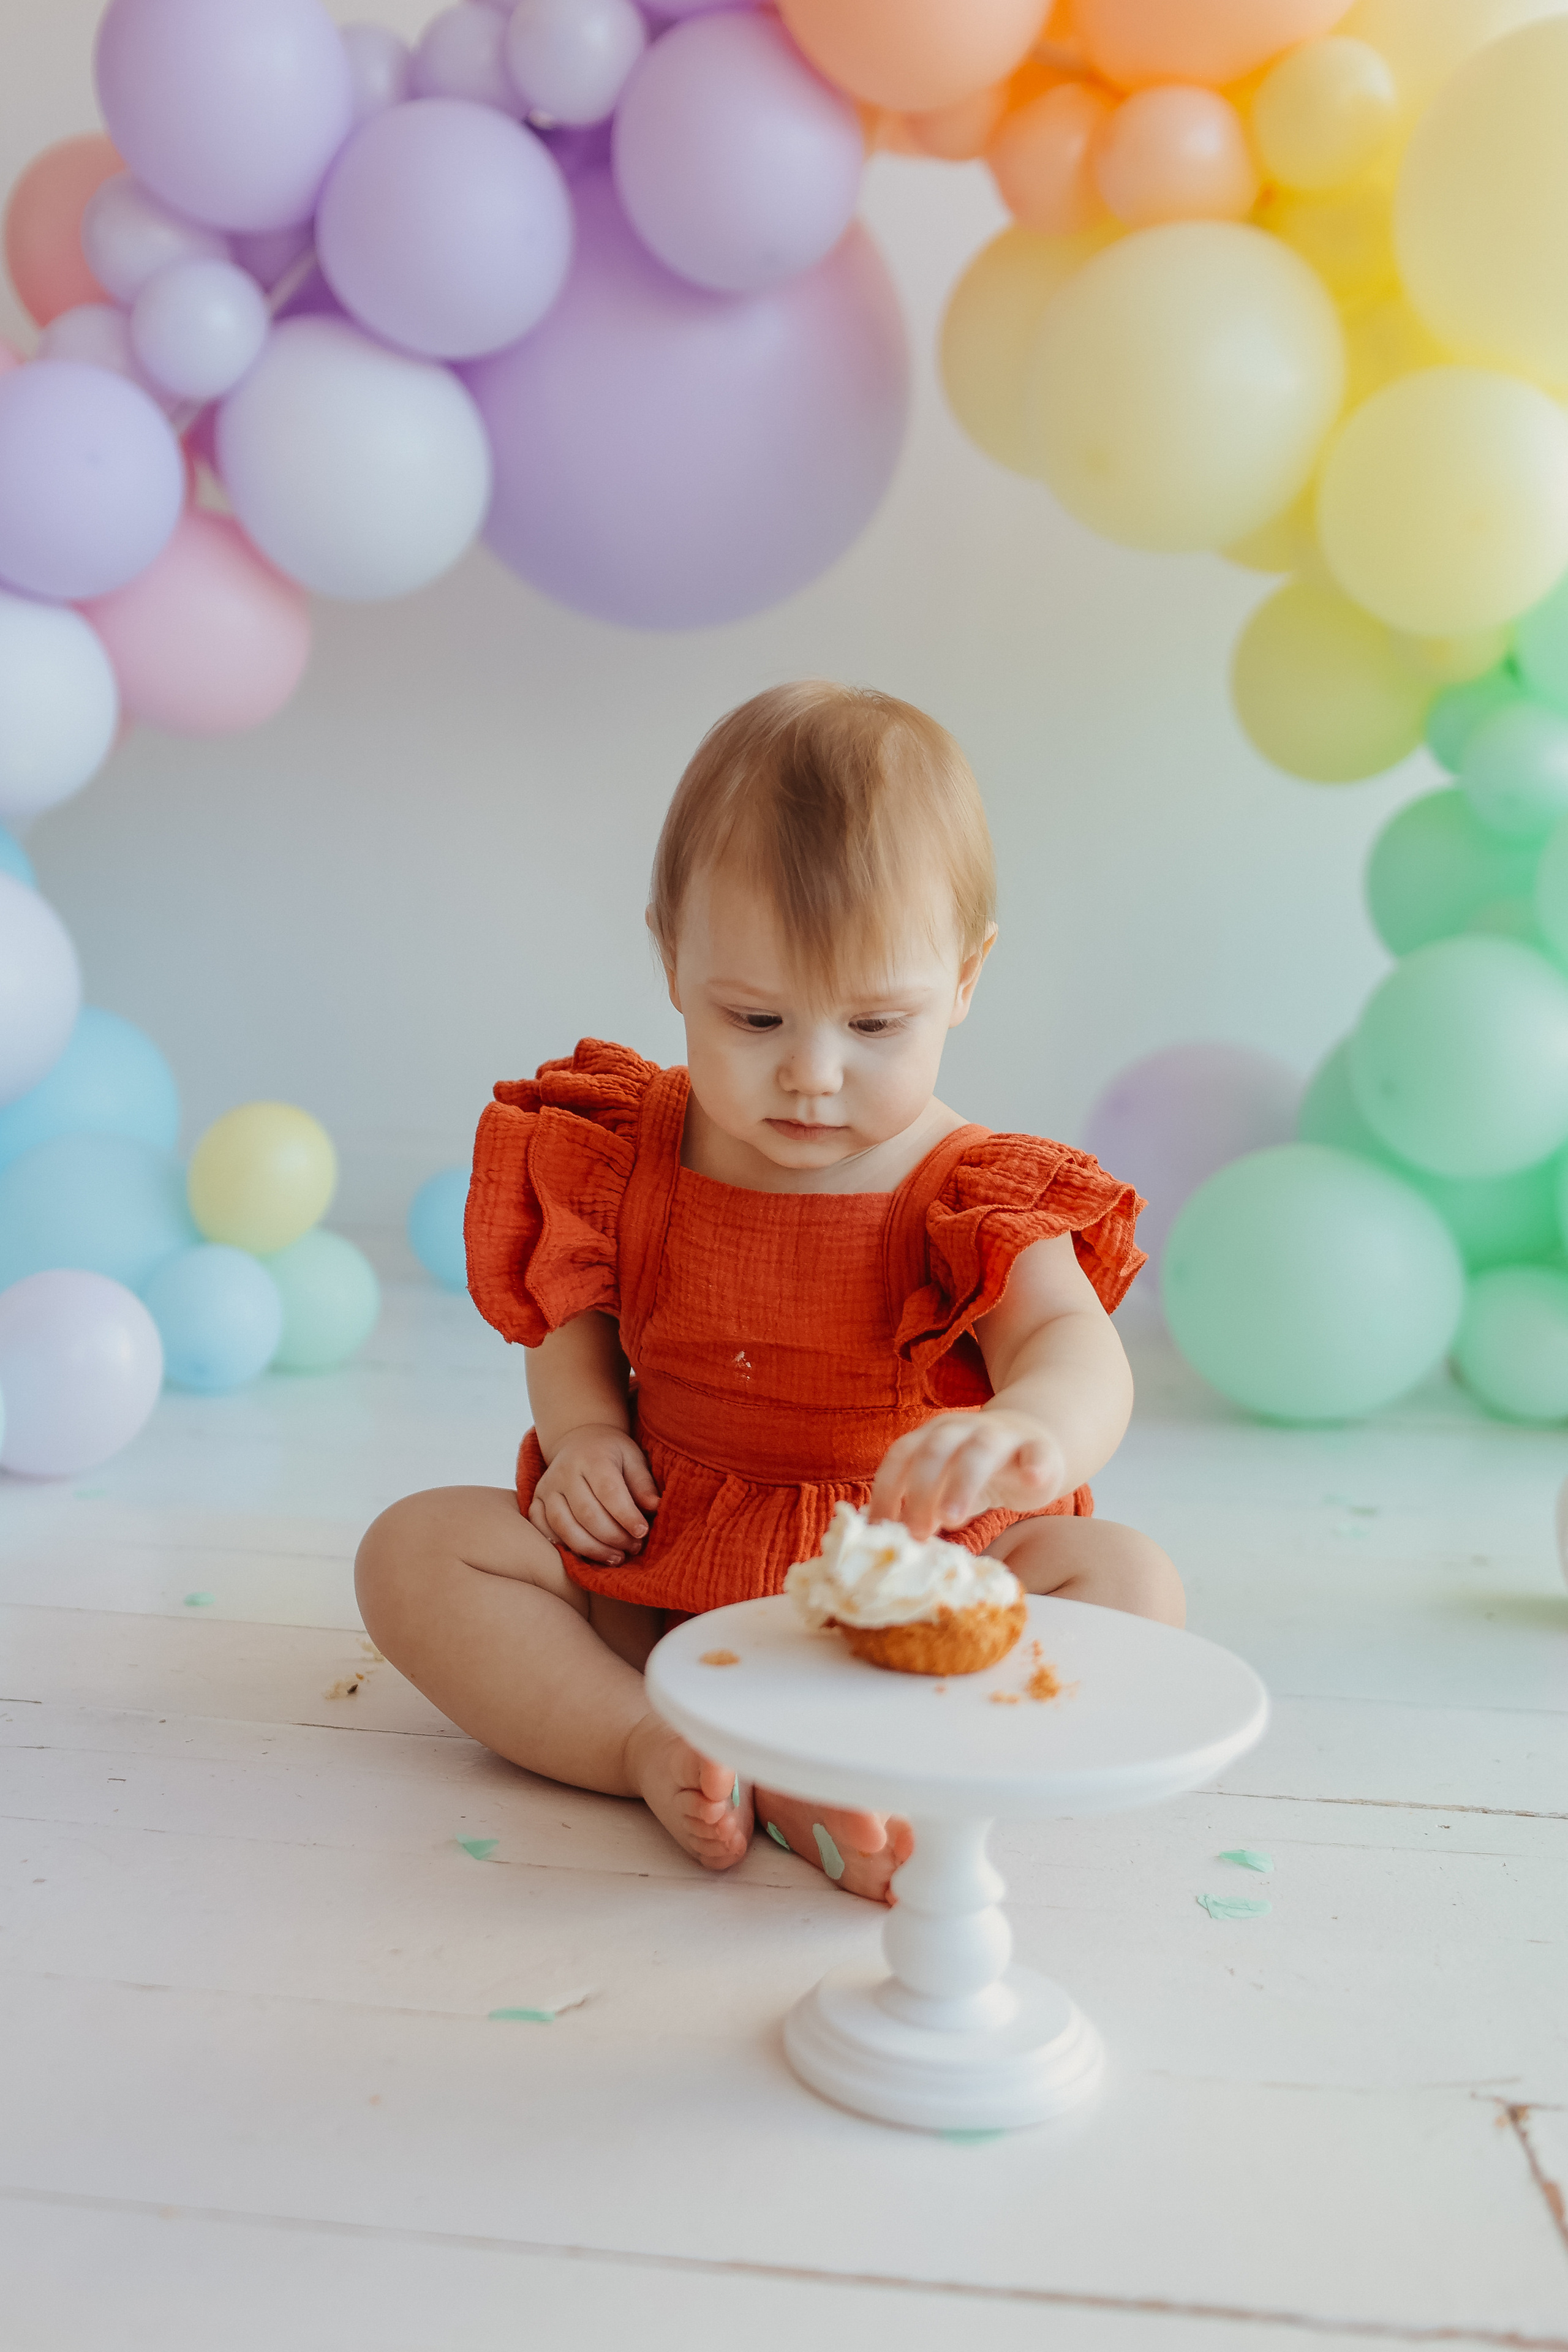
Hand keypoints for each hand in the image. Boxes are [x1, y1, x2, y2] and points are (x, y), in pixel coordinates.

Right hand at [530, 1424, 660, 1565]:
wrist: (578, 1440)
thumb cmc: (611, 1454)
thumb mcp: (632, 1458)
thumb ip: (643, 1483)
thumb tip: (654, 1507)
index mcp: (592, 1458)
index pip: (608, 1491)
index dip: (626, 1516)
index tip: (642, 1532)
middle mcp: (565, 1472)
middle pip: (586, 1513)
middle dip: (613, 1537)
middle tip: (634, 1548)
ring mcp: (547, 1488)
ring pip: (564, 1526)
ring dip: (592, 1548)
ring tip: (616, 1558)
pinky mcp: (535, 1502)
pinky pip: (543, 1530)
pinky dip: (563, 1547)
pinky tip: (587, 1555)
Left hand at [868, 1411, 1067, 1539]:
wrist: (1033, 1439)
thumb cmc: (977, 1471)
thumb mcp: (945, 1484)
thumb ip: (921, 1504)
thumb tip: (888, 1539)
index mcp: (932, 1436)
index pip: (901, 1456)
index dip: (887, 1490)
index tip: (880, 1528)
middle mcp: (963, 1429)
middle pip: (935, 1451)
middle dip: (921, 1492)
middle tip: (919, 1532)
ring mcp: (1001, 1435)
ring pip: (980, 1451)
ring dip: (962, 1484)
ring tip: (953, 1520)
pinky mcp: (1038, 1446)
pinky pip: (1036, 1451)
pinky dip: (1034, 1464)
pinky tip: (1032, 1479)